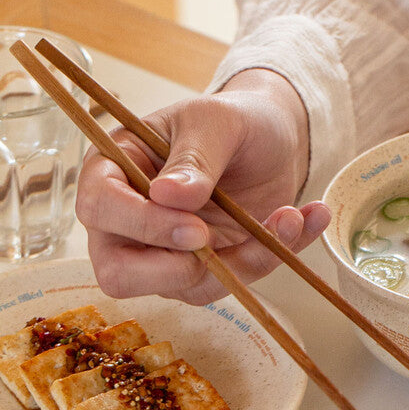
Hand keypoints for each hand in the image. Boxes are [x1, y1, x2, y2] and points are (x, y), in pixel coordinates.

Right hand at [76, 69, 329, 303]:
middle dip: (172, 271)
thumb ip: (194, 158)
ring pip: (186, 288)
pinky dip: (274, 257)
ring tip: (289, 217)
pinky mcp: (208, 272)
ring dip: (244, 262)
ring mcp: (166, 254)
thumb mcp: (216, 122)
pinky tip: (307, 219)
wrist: (272, 139)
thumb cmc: (231, 121)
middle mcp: (130, 223)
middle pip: (119, 274)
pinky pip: (234, 283)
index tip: (193, 227)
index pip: (99, 209)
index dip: (141, 226)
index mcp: (112, 171)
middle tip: (218, 243)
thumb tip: (170, 197)